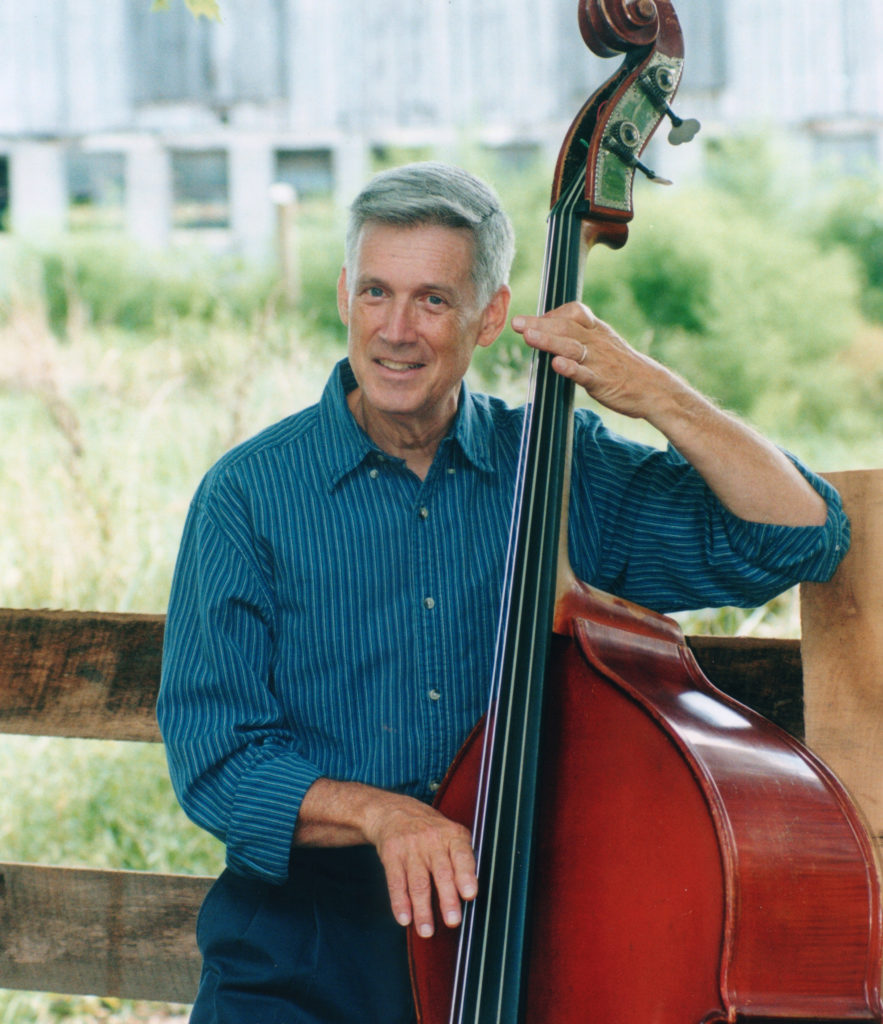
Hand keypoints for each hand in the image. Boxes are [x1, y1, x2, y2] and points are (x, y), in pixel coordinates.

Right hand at [362, 789, 476, 937]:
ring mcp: (411, 847)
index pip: (462, 855)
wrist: (394, 812)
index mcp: (453, 835)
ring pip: (418, 882)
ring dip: (422, 909)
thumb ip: (461, 860)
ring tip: (426, 931)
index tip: (470, 894)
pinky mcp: (392, 854)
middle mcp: (432, 840)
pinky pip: (396, 882)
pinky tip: (404, 919)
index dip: (466, 875)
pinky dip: (400, 902)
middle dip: (447, 899)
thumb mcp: (450, 834)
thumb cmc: (431, 831)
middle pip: (441, 872)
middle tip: (453, 921)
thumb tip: (471, 895)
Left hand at [511, 301, 672, 419]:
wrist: (653, 389)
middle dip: (540, 324)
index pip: (575, 312)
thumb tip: (551, 332)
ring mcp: (599, 361)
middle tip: (517, 323)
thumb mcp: (604, 344)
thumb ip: (580, 337)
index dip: (554, 313)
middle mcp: (597, 342)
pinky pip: (585, 373)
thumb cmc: (623, 367)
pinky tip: (557, 365)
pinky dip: (571, 368)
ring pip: (572, 347)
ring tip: (528, 337)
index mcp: (597, 331)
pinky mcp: (602, 382)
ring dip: (549, 341)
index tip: (535, 320)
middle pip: (566, 327)